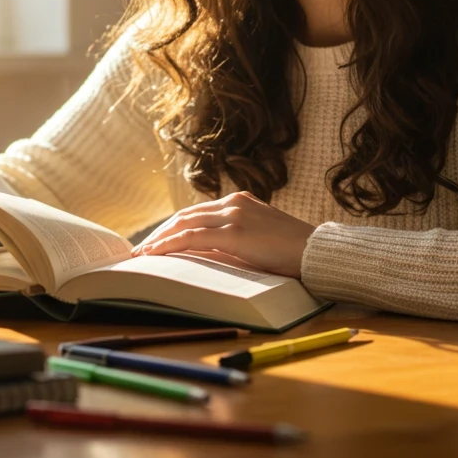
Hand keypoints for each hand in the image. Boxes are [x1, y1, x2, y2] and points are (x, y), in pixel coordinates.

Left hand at [130, 191, 315, 277]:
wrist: (316, 252)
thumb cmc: (292, 252)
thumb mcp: (260, 238)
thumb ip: (236, 237)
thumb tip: (207, 252)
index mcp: (240, 201)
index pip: (197, 212)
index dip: (173, 227)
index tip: (156, 241)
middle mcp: (233, 203)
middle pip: (185, 215)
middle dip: (160, 233)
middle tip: (141, 250)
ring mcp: (233, 215)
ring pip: (183, 224)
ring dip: (159, 240)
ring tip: (141, 255)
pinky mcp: (234, 232)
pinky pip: (191, 237)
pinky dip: (169, 245)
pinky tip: (154, 255)